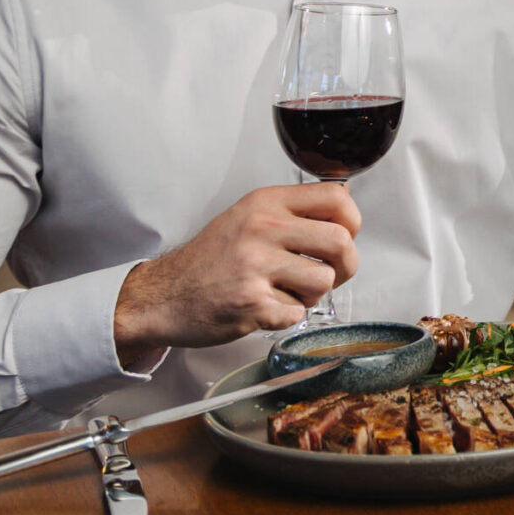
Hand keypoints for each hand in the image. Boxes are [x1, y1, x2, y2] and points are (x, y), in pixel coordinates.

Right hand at [113, 183, 361, 366]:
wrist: (162, 296)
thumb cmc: (209, 258)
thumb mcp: (247, 216)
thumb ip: (293, 210)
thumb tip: (344, 202)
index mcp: (265, 203)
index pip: (335, 197)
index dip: (351, 220)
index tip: (344, 235)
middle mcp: (262, 229)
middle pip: (341, 241)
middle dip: (344, 265)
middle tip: (327, 273)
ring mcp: (256, 267)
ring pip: (324, 281)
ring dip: (312, 294)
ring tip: (288, 291)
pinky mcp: (252, 304)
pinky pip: (298, 313)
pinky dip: (288, 317)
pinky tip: (267, 308)